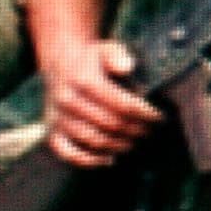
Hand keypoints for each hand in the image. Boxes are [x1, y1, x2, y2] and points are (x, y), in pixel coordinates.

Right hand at [42, 39, 162, 165]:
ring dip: (120, 145)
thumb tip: (127, 66)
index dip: (144, 114)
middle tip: (150, 130)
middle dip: (136, 130)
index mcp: (83, 80)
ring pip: (95, 140)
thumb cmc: (92, 59)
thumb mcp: (106, 49)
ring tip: (136, 141)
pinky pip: (68, 153)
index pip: (121, 105)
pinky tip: (110, 159)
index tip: (159, 117)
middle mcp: (68, 100)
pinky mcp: (52, 132)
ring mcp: (58, 118)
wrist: (61, 64)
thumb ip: (117, 55)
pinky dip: (89, 161)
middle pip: (111, 124)